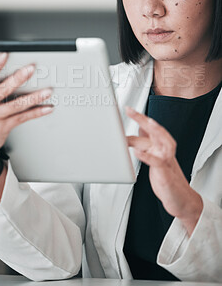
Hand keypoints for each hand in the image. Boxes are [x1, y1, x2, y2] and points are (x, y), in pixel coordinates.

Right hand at [0, 53, 53, 171]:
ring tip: (48, 90)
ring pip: (16, 105)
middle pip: (2, 90)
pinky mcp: (3, 128)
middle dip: (18, 78)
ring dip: (34, 97)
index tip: (5, 55)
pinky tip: (47, 107)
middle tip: (31, 68)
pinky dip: (36, 112)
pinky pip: (23, 117)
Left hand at [126, 106, 202, 235]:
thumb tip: (140, 128)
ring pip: (160, 141)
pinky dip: (147, 156)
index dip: (140, 118)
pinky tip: (137, 153)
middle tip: (130, 111)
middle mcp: (164, 150)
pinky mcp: (164, 173)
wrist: (180, 198)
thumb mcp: (155, 156)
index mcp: (161, 146)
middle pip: (155, 130)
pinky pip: (156, 162)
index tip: (128, 110)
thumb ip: (149, 143)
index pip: (150, 128)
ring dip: (153, 131)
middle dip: (142, 119)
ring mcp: (166, 160)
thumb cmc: (166, 177)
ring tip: (142, 123)